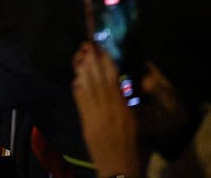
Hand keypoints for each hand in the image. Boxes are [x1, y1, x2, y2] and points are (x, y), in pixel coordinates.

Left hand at [72, 43, 140, 177]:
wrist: (120, 167)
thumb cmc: (131, 146)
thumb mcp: (134, 122)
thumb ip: (126, 104)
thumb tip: (119, 85)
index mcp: (125, 109)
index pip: (115, 80)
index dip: (108, 63)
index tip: (102, 49)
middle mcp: (112, 110)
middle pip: (100, 80)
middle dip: (93, 61)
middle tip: (87, 45)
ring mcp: (98, 117)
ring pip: (90, 88)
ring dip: (83, 70)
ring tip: (80, 55)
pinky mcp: (87, 125)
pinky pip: (81, 103)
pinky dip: (78, 89)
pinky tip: (75, 79)